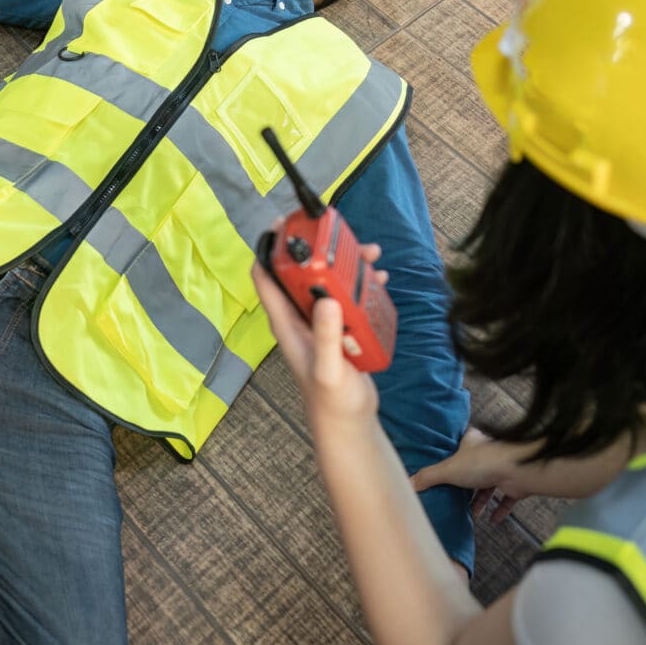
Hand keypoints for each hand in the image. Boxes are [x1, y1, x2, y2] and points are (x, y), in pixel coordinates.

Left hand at [253, 244, 385, 430]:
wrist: (349, 421)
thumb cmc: (332, 401)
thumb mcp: (329, 369)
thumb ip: (326, 337)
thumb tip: (326, 299)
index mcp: (286, 323)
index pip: (266, 277)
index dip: (271, 247)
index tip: (289, 223)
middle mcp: (299, 317)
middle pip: (302, 270)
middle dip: (320, 248)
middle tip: (343, 234)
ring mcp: (320, 320)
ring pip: (328, 280)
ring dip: (347, 264)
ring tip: (372, 254)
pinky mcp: (339, 326)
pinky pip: (348, 295)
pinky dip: (362, 283)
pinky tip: (379, 278)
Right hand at [411, 427, 531, 524]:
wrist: (519, 470)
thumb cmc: (484, 462)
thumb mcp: (448, 469)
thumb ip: (428, 476)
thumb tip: (408, 482)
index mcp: (472, 441)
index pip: (460, 445)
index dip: (452, 455)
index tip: (445, 467)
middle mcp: (488, 452)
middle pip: (473, 468)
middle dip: (465, 485)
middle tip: (455, 496)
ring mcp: (503, 468)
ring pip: (489, 485)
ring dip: (481, 500)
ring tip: (471, 513)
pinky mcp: (515, 483)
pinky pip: (506, 499)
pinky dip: (500, 509)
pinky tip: (493, 520)